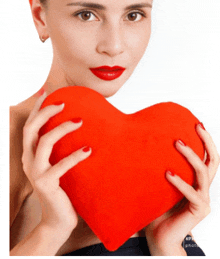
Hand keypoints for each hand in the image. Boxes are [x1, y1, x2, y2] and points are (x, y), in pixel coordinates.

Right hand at [22, 90, 91, 238]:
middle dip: (45, 112)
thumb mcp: (57, 165)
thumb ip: (60, 149)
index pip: (30, 126)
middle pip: (31, 129)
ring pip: (44, 142)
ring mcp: (36, 173)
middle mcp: (28, 161)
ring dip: (62, 128)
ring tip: (79, 121)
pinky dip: (75, 155)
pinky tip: (88, 149)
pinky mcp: (46, 184)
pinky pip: (61, 165)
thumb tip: (76, 126)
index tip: (44, 91)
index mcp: (30, 154)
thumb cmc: (62, 189)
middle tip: (62, 102)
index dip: (35, 108)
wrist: (57, 220)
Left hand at [145, 122, 219, 252]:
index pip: (207, 157)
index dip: (206, 140)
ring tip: (178, 142)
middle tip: (196, 126)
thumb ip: (162, 167)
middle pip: (213, 161)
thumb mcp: (161, 183)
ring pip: (203, 173)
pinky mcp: (199, 210)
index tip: (196, 124)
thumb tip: (146, 144)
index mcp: (197, 181)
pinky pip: (191, 193)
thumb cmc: (158, 207)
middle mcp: (204, 188)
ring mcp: (204, 200)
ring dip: (191, 156)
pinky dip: (180, 182)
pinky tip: (167, 173)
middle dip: (207, 141)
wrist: (159, 236)